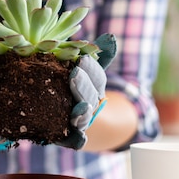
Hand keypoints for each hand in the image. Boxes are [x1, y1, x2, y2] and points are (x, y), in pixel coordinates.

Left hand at [57, 33, 115, 149]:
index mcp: (95, 87)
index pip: (96, 77)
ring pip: (83, 118)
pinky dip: (77, 141)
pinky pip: (74, 140)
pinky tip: (79, 139)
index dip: (91, 69)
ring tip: (80, 107)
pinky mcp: (68, 136)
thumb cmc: (77, 84)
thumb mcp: (86, 68)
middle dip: (83, 86)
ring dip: (82, 113)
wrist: (70, 116)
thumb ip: (98, 55)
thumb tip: (110, 38)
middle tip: (74, 74)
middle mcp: (91, 105)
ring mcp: (81, 122)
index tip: (81, 59)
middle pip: (90, 96)